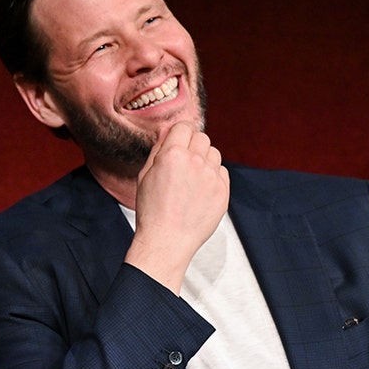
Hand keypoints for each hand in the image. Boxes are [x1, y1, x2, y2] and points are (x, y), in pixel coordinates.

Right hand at [125, 122, 228, 293]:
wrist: (167, 241)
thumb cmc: (152, 212)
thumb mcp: (145, 176)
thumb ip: (158, 150)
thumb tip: (167, 133)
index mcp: (172, 155)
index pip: (184, 127)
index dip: (179, 134)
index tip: (178, 141)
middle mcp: (195, 161)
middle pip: (202, 137)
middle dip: (192, 145)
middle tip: (184, 161)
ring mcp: (212, 176)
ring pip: (214, 153)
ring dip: (204, 159)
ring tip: (192, 178)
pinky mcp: (223, 191)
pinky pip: (222, 172)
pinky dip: (213, 176)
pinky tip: (200, 190)